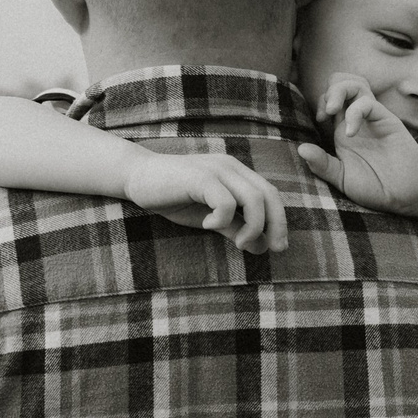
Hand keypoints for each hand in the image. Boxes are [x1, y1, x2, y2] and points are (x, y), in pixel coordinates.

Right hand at [123, 151, 288, 251]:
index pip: (271, 194)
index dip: (280, 221)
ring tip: (238, 243)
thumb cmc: (173, 197)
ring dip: (253, 227)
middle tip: (273, 250)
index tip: (278, 246)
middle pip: (269, 195)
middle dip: (276, 225)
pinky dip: (223, 219)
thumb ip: (235, 229)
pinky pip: (226, 201)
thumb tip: (262, 248)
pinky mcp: (201, 177)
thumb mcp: (209, 217)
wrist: (137, 178)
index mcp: (237, 173)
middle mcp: (231, 167)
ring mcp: (216, 170)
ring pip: (254, 198)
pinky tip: (206, 225)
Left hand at [296, 74, 417, 213]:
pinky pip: (368, 103)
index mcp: (343, 130)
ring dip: (339, 91)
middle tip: (327, 113)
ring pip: (356, 84)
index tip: (319, 120)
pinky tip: (350, 133)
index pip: (330, 99)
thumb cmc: (375, 186)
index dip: (320, 102)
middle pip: (342, 83)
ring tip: (332, 111)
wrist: (405, 195)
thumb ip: (322, 165)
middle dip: (330, 90)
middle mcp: (357, 120)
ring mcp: (373, 119)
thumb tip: (300, 148)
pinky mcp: (387, 121)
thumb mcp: (342, 178)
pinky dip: (355, 112)